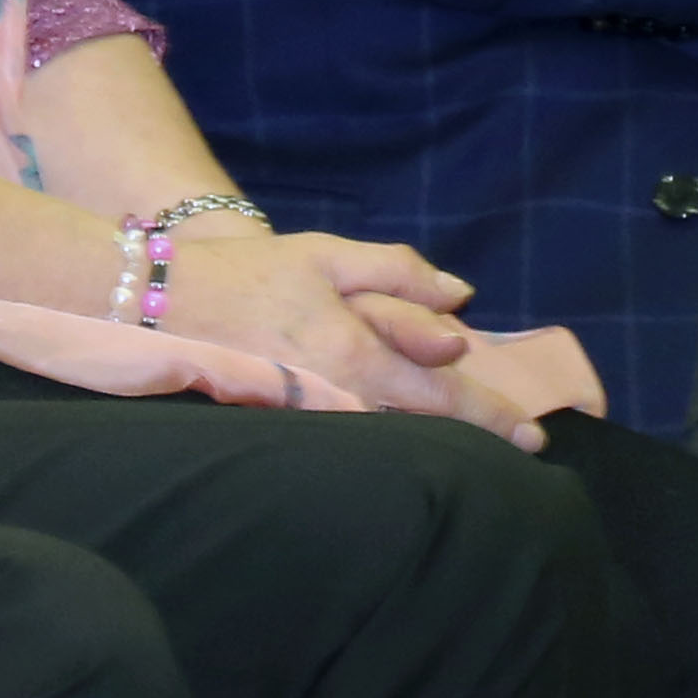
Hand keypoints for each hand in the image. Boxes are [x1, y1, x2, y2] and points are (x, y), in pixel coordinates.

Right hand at [166, 223, 547, 449]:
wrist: (163, 306)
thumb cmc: (251, 275)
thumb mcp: (327, 255)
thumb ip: (397, 273)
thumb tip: (460, 300)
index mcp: (356, 354)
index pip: (442, 396)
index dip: (493, 418)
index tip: (534, 438)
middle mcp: (341, 399)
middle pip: (424, 428)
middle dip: (473, 436)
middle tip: (519, 443)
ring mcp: (316, 421)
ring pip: (392, 438)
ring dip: (434, 440)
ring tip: (473, 441)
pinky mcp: (294, 428)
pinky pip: (356, 436)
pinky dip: (390, 435)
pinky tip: (403, 431)